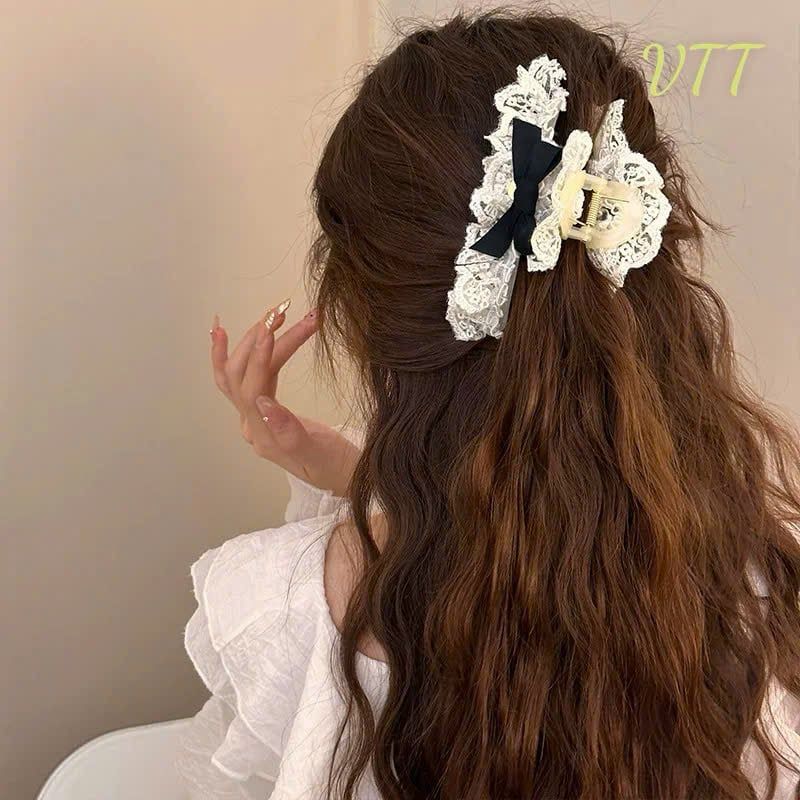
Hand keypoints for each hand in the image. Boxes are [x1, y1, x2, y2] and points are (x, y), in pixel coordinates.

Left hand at [209, 302, 360, 495]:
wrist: (345, 478)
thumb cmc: (336, 468)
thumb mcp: (317, 453)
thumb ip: (289, 431)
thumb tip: (264, 403)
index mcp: (263, 436)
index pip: (253, 389)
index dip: (261, 357)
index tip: (273, 328)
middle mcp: (252, 425)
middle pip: (244, 374)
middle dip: (261, 340)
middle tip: (283, 312)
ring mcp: (255, 417)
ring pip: (242, 371)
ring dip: (254, 340)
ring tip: (272, 313)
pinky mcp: (265, 409)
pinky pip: (245, 376)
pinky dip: (242, 351)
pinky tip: (243, 331)